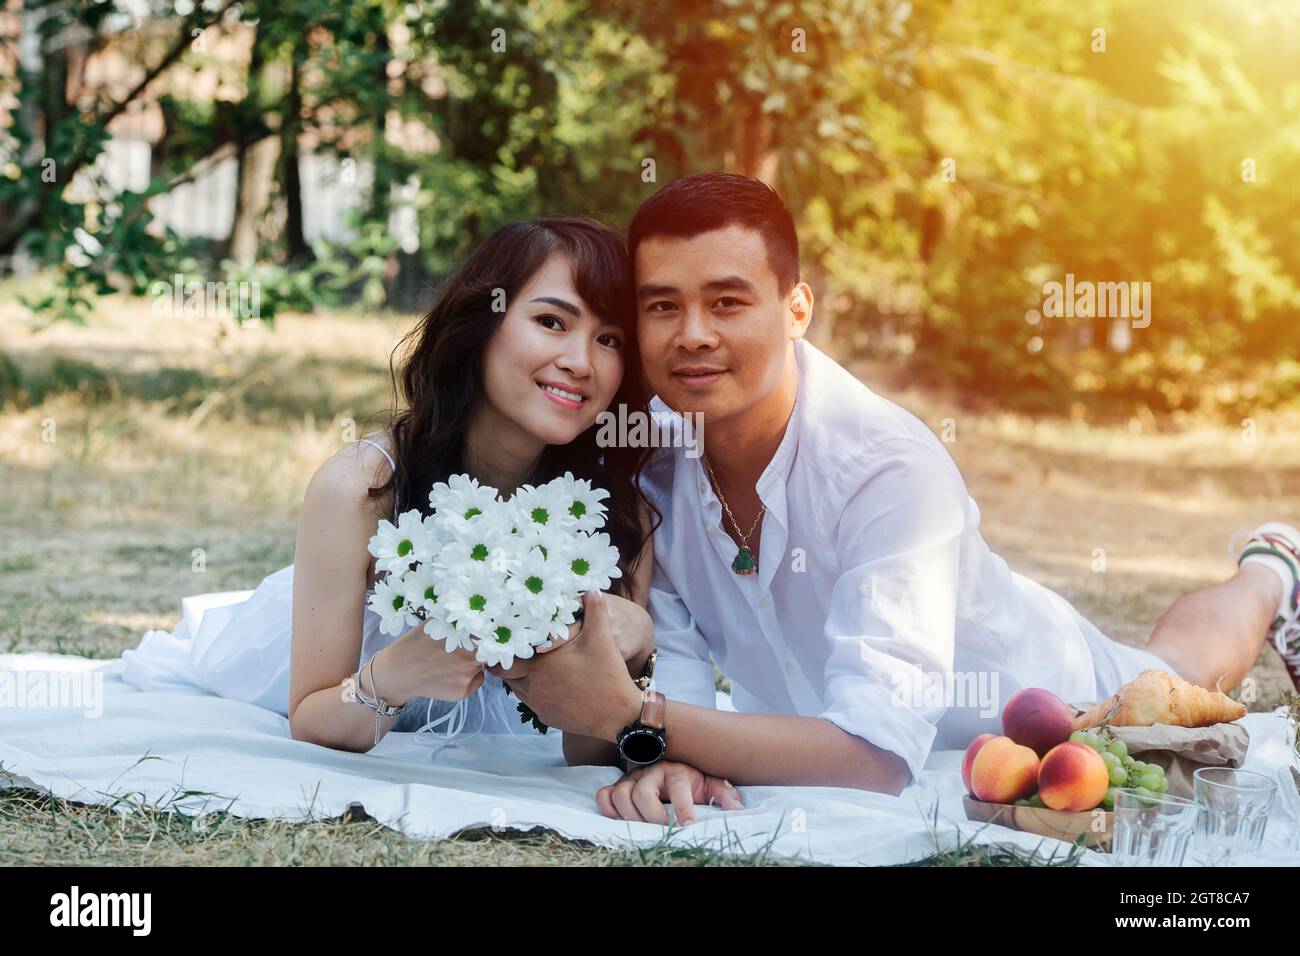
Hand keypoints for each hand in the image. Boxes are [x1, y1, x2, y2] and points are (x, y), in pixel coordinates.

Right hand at [375, 624, 483, 704]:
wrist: (398, 671)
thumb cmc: (415, 643)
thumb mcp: (436, 622)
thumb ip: (457, 618)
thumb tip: (475, 610)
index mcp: (467, 636)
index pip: (490, 634)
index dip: (486, 633)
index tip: (482, 632)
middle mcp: (471, 656)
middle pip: (488, 650)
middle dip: (481, 648)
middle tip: (466, 647)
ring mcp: (467, 676)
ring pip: (481, 666)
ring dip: (474, 662)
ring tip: (453, 660)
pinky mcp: (462, 692)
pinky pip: (476, 681)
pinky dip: (470, 677)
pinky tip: (451, 672)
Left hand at [487, 589, 642, 739]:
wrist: (619, 715)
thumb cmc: (608, 674)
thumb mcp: (603, 636)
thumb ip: (594, 610)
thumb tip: (592, 589)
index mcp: (539, 666)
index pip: (503, 661)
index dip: (502, 651)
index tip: (504, 643)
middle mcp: (533, 688)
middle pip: (507, 676)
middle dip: (511, 664)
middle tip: (518, 652)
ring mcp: (540, 706)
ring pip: (519, 690)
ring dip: (523, 678)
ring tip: (536, 666)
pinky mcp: (549, 718)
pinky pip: (533, 704)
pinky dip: (536, 693)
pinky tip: (552, 684)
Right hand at [596, 760, 742, 824]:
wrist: (672, 760)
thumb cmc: (692, 778)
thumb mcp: (710, 782)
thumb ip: (723, 793)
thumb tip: (737, 808)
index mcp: (676, 770)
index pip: (677, 786)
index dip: (683, 807)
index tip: (689, 826)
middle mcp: (651, 772)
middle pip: (642, 793)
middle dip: (652, 816)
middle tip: (662, 829)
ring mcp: (632, 778)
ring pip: (620, 794)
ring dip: (630, 815)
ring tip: (644, 828)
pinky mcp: (618, 785)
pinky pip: (604, 796)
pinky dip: (609, 809)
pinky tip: (622, 819)